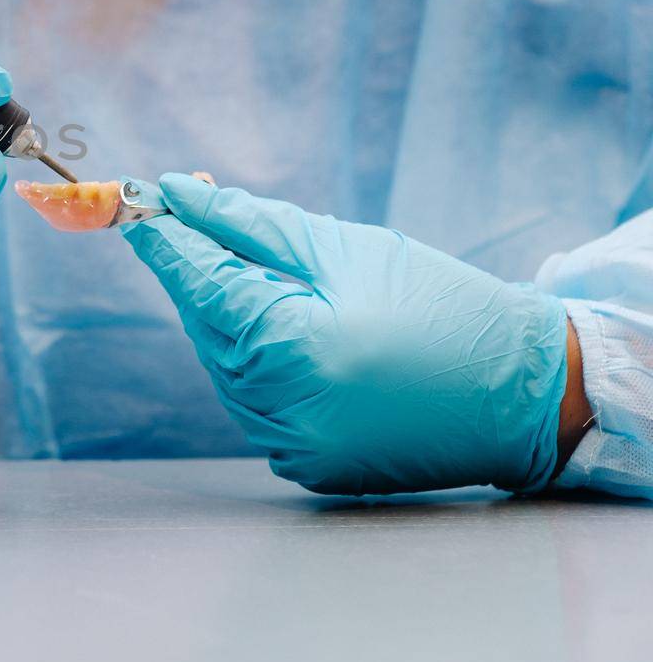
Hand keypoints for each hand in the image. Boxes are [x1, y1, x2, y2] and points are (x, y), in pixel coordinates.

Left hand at [125, 173, 570, 494]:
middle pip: (206, 324)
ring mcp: (292, 447)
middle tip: (193, 216)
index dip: (164, 240)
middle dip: (198, 271)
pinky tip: (290, 335)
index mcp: (294, 346)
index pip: (199, 283)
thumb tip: (176, 193)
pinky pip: (253, 403)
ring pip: (223, 365)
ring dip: (228, 319)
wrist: (529, 392)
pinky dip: (257, 364)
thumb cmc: (442, 304)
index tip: (132, 202)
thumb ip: (249, 224)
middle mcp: (282, 408)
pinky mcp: (307, 468)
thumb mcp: (347, 248)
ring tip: (268, 279)